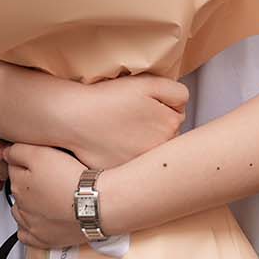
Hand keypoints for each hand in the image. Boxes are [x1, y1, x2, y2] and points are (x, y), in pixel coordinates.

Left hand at [7, 143, 93, 249]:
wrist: (95, 204)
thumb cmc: (73, 179)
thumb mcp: (41, 153)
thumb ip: (17, 152)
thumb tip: (2, 154)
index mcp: (18, 183)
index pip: (13, 168)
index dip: (27, 161)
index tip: (39, 161)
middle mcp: (21, 205)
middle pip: (18, 189)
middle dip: (28, 183)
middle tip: (48, 177)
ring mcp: (31, 224)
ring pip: (20, 211)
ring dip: (28, 205)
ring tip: (48, 197)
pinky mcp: (43, 239)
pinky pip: (26, 235)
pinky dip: (30, 227)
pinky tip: (40, 218)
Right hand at [56, 75, 187, 168]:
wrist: (74, 116)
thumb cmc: (109, 97)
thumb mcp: (148, 83)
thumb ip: (176, 92)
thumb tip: (183, 106)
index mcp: (170, 128)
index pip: (177, 116)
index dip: (161, 106)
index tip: (144, 104)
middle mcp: (159, 152)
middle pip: (166, 137)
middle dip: (156, 127)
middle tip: (133, 117)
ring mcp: (140, 166)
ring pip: (150, 151)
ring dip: (142, 142)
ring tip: (121, 129)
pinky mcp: (123, 174)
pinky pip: (132, 166)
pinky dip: (126, 155)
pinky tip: (113, 143)